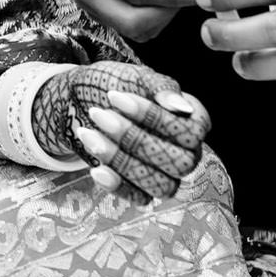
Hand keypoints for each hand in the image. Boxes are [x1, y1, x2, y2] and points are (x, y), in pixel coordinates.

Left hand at [32, 61, 210, 198]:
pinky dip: (117, 186)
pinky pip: (139, 199)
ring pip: (160, 184)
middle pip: (179, 163)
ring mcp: (164, 174)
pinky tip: (96, 169)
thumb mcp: (138, 77)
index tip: (115, 97)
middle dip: (135, 139)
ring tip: (88, 135)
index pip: (191, 132)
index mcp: (192, 123)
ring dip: (122, 161)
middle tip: (98, 114)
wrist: (83, 98)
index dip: (154, 117)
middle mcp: (186, 153)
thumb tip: (183, 107)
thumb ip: (162, 88)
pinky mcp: (141, 189)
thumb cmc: (118, 85)